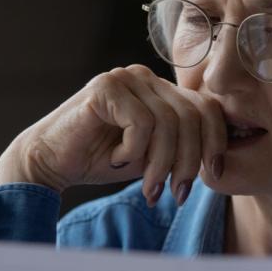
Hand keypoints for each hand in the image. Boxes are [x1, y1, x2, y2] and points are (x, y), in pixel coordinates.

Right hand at [0, 65, 226, 204]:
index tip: (213, 176)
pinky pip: (141, 123)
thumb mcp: (154, 157)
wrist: (49, 163)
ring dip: (161, 164)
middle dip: (188, 162)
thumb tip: (222, 163)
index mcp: (162, 89)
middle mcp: (146, 77)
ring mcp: (125, 78)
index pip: (207, 107)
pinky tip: (116, 160)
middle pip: (192, 116)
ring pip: (168, 122)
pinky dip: (133, 151)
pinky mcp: (105, 87)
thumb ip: (183, 149)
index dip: (215, 143)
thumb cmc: (101, 160)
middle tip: (175, 193)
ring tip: (148, 187)